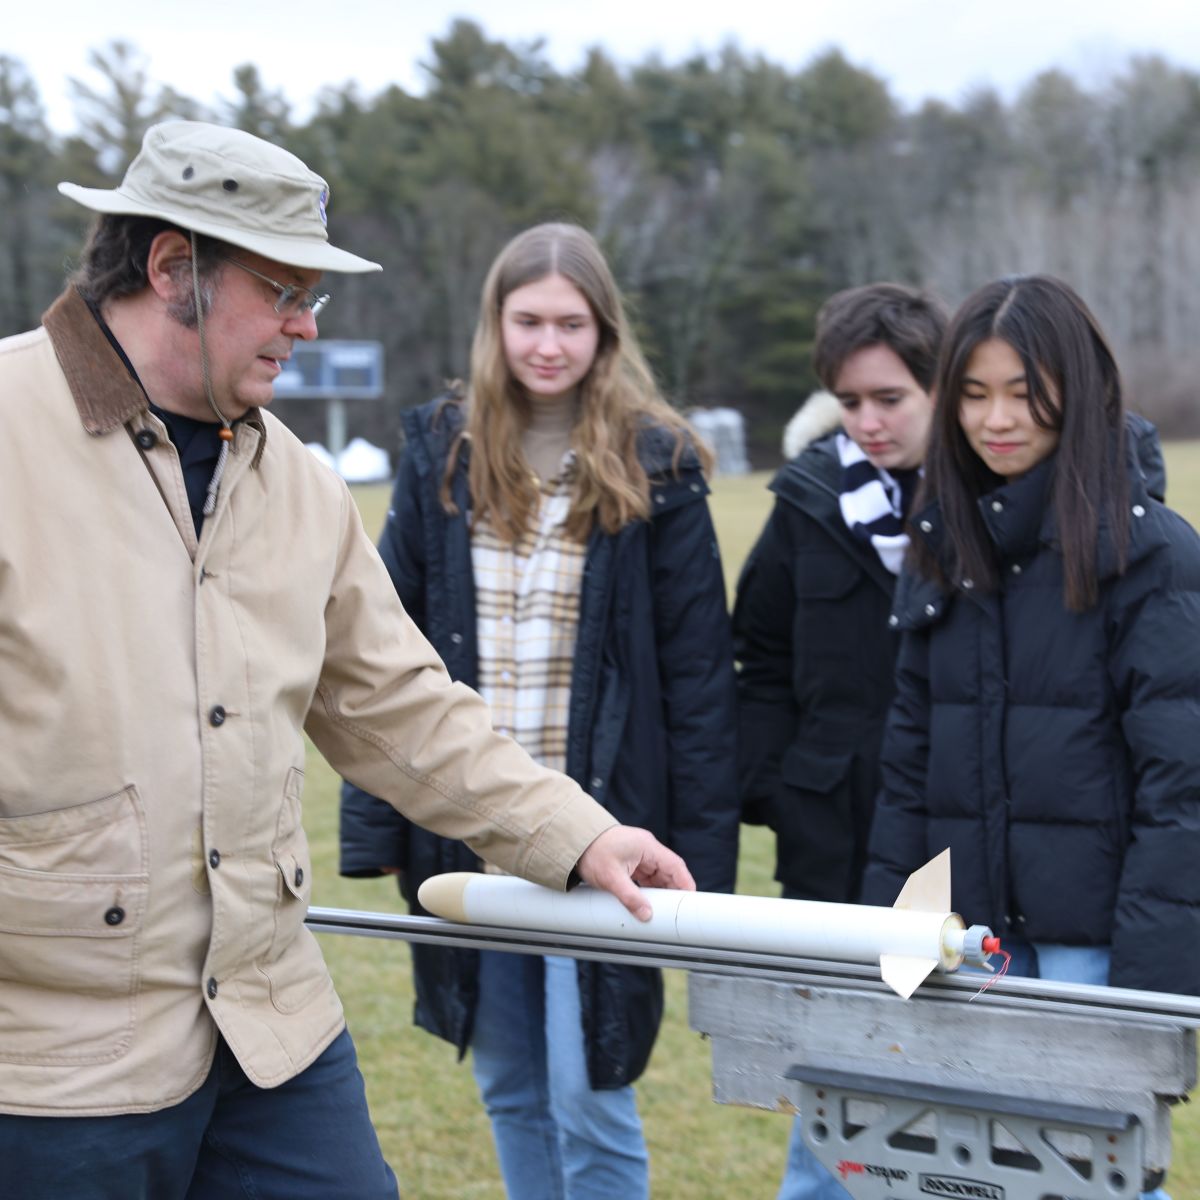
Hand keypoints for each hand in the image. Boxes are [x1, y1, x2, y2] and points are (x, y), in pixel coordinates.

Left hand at [575, 825, 695, 920]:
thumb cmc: (591, 852)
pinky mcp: (630, 861)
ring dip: (660, 891)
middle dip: (673, 891)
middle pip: (668, 871)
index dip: (686, 883)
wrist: (572, 841)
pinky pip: (646, 876)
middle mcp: (646, 849)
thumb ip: (631, 897)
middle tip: (678, 912)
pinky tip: (648, 902)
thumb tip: (647, 915)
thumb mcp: (611, 878)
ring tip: (663, 911)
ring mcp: (638, 855)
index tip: (692, 900)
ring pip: (657, 875)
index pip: (675, 865)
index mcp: (647, 846)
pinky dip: (649, 889)